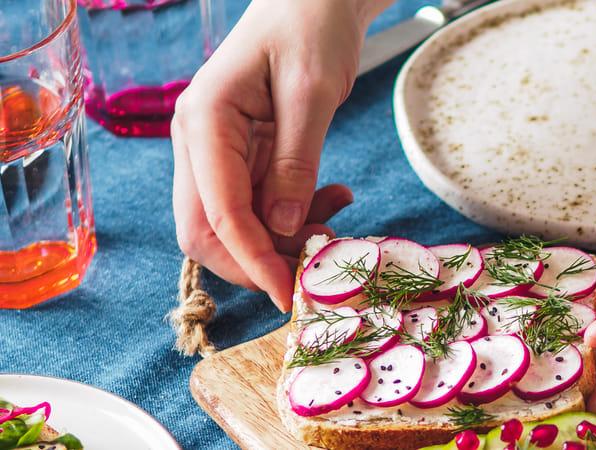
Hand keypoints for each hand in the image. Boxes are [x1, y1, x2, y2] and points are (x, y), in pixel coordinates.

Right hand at [172, 0, 385, 309]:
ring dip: (285, 238)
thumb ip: (296, 162)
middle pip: (208, 232)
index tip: (291, 293)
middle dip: (260, 259)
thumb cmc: (311, 28)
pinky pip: (258, 206)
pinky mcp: (241, 156)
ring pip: (235, 226)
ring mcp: (215, 151)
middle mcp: (197, 142)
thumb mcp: (312, 93)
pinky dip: (294, 216)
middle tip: (318, 262)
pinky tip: (333, 197)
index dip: (253, 260)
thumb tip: (284, 228)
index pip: (218, 214)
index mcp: (203, 121)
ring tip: (338, 213)